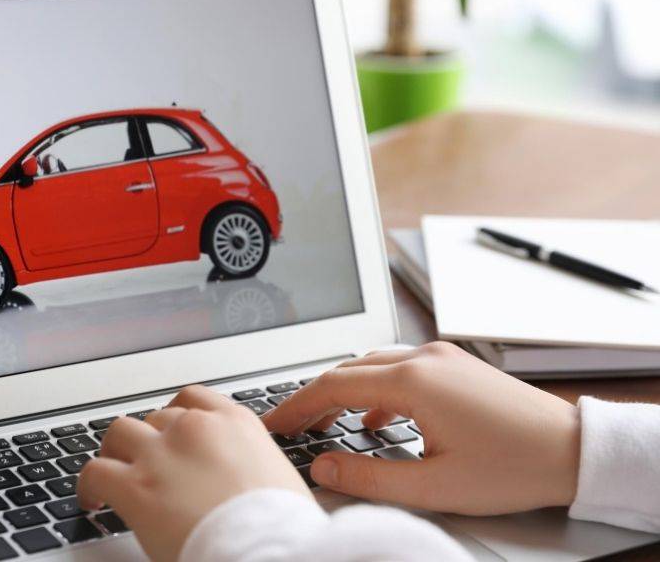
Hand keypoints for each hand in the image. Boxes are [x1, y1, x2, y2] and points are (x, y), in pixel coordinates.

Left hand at [77, 385, 309, 561]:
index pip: (194, 399)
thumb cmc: (281, 530)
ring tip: (113, 471)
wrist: (268, 552)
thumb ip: (251, 465)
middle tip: (146, 464)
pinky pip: (94, 472)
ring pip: (120, 432)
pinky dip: (88, 485)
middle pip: (156, 417)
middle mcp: (196, 428)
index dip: (176, 415)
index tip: (170, 429)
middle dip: (149, 440)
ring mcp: (162, 454)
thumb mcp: (281, 481)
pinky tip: (92, 500)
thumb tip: (242, 482)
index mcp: (236, 424)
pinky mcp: (135, 486)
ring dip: (115, 451)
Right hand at [262, 341, 580, 514]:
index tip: (273, 424)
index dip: (296, 406)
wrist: (571, 450)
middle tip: (290, 426)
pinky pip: (399, 369)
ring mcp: (441, 357)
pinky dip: (374, 389)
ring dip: (342, 391)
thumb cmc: (512, 467)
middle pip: (348, 370)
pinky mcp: (455, 365)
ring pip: (372, 365)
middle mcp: (424, 359)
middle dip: (313, 398)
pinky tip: (373, 417)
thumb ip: (369, 478)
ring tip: (322, 422)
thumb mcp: (433, 486)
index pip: (333, 386)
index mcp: (413, 382)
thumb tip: (323, 467)